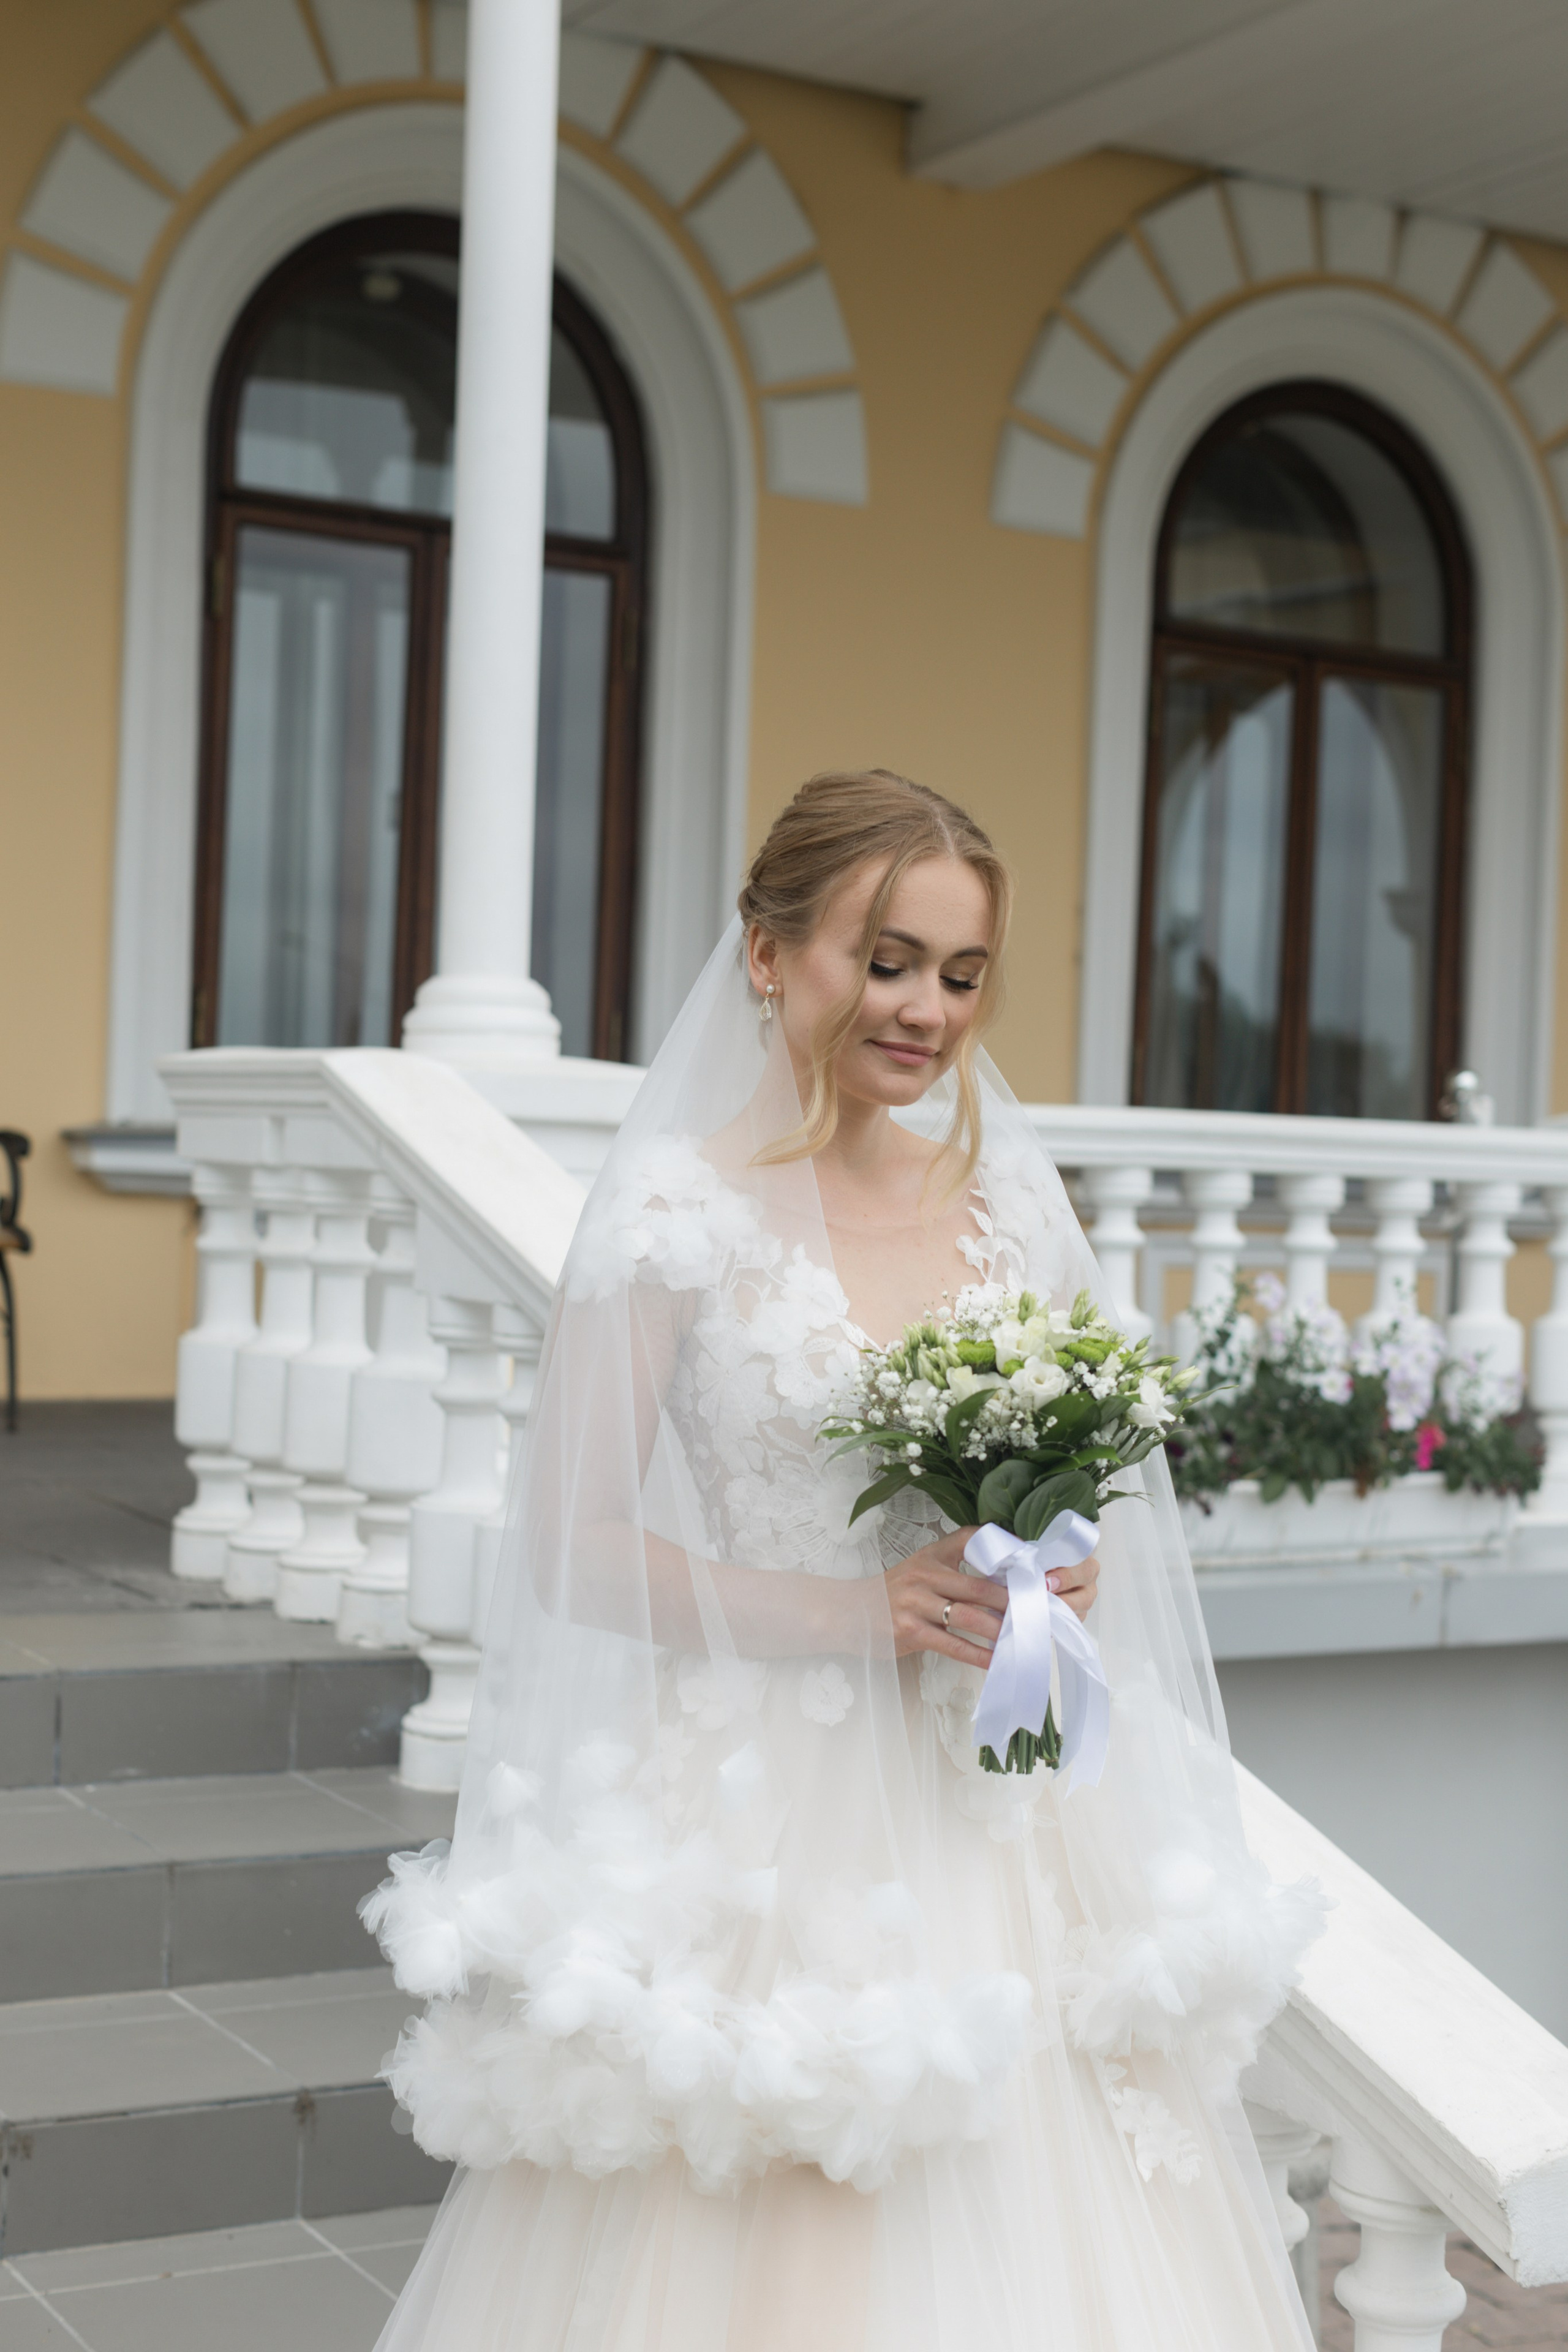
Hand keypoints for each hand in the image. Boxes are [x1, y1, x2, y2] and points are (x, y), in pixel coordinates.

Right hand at [882, 1526, 1101, 1667]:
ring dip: (999, 1629)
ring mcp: (917, 1605)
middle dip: (1011, 1600)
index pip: (968, 1541)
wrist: (851, 1612)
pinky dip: (978, 1654)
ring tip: (1024, 1637)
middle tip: (1039, 1609)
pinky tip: (996, 1661)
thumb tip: (1001, 1574)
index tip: (1029, 1563)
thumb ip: (954, 1562)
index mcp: (931, 1557)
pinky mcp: (911, 1632)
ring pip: (969, 1618)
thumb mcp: (921, 1565)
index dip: (1001, 1549)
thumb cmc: (894, 1590)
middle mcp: (925, 1576)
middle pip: (978, 1587)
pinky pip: (952, 1645)